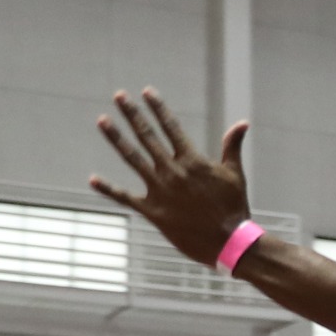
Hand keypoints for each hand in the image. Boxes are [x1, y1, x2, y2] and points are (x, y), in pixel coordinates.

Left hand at [91, 88, 251, 267]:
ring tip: (102, 121)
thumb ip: (232, 147)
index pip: (171, 127)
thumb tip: (242, 123)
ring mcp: (160, 190)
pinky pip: (125, 197)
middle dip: (132, 114)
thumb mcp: (235, 175)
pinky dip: (108, 189)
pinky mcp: (152, 211)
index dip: (158, 108)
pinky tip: (92, 179)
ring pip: (132, 158)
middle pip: (147, 136)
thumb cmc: (234, 209)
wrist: (228, 243)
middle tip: (119, 96)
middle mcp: (172, 171)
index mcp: (192, 160)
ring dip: (116, 138)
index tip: (146, 92)